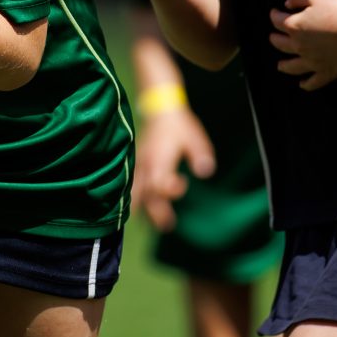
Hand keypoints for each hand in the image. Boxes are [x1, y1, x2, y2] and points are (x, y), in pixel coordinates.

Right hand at [132, 105, 216, 231]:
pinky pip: (131, 185)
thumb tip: (206, 172)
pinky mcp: (136, 164)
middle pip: (146, 195)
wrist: (160, 110)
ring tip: (147, 223)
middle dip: (156, 212)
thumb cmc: (179, 126)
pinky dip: (133, 198)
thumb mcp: (195, 138)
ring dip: (142, 208)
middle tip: (167, 226)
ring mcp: (138, 165)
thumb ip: (200, 155)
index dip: (170, 192)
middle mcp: (146, 166)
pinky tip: (137, 206)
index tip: (182, 184)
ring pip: (134, 192)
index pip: (158, 185)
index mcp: (159, 160)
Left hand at [270, 0, 336, 89]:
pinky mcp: (326, 72)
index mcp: (294, 27)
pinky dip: (306, 84)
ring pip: (291, 67)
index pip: (277, 21)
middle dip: (275, 38)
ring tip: (279, 65)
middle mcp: (298, 46)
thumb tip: (286, 4)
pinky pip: (313, 82)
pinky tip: (302, 84)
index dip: (274, 15)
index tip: (275, 12)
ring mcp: (311, 62)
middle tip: (274, 36)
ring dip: (283, 65)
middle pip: (279, 44)